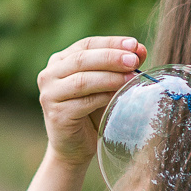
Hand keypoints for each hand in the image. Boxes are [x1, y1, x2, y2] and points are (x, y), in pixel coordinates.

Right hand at [37, 36, 147, 165]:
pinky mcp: (56, 114)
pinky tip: (119, 96)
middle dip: (111, 58)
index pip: (87, 44)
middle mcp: (50, 74)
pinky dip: (104, 97)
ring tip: (131, 77)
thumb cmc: (91, 112)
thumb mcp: (105, 84)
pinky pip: (84, 102)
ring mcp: (50, 94)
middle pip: (82, 59)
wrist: (74, 147)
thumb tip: (140, 51)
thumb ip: (119, 67)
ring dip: (110, 77)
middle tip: (134, 60)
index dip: (111, 43)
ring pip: (83, 80)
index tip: (134, 45)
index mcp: (60, 61)